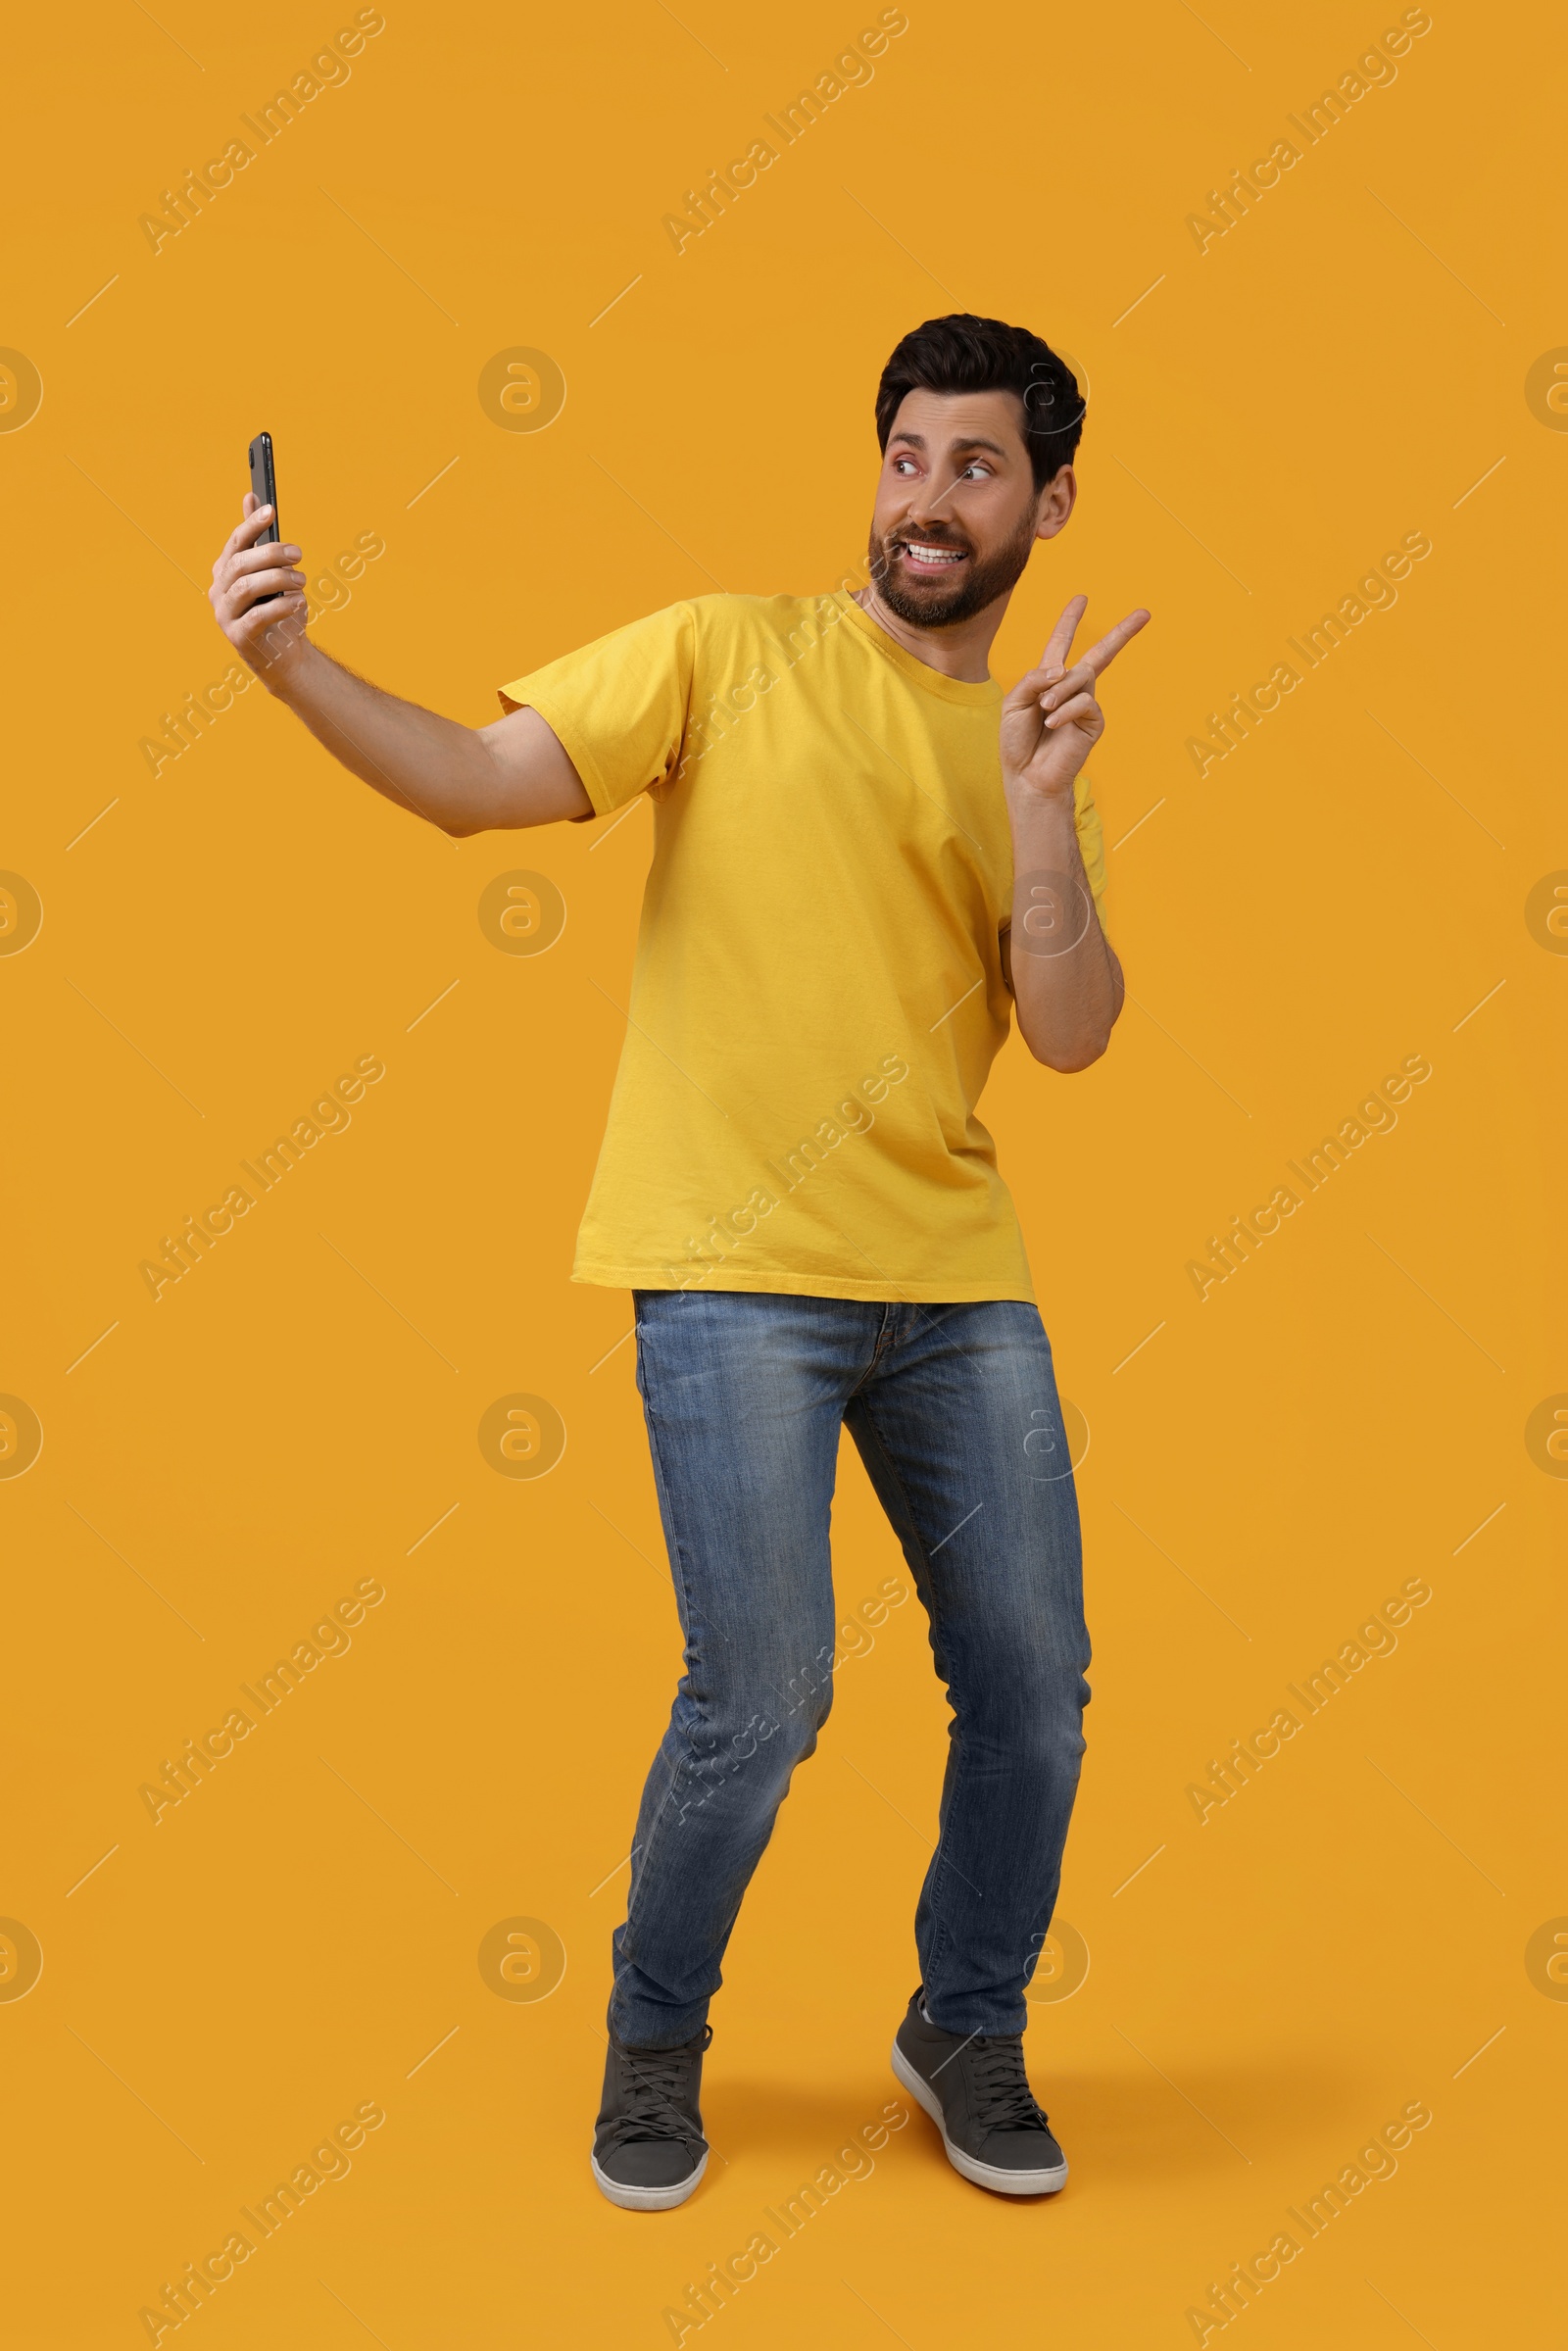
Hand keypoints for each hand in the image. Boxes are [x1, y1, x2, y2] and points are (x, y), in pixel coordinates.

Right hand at [209, 493, 309, 676]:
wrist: (284, 654)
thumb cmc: (279, 610)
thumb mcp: (272, 572)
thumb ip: (260, 539)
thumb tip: (251, 497)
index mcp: (225, 571)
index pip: (236, 542)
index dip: (251, 523)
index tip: (271, 510)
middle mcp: (219, 590)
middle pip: (240, 563)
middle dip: (271, 554)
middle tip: (298, 554)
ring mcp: (224, 615)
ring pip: (246, 587)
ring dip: (278, 579)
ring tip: (302, 582)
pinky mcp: (237, 637)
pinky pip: (257, 616)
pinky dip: (281, 607)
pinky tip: (299, 602)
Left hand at [1000, 595, 1149, 799]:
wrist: (1027, 775)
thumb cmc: (1018, 741)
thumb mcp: (1014, 703)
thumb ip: (1034, 679)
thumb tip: (1064, 667)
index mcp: (1049, 680)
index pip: (1061, 643)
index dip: (1069, 621)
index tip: (1082, 598)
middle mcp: (1071, 688)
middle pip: (1101, 654)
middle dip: (1122, 633)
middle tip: (1146, 613)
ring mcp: (1085, 705)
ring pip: (1083, 676)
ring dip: (1060, 690)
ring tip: (1044, 710)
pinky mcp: (1094, 723)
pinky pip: (1085, 701)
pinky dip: (1066, 710)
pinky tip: (1053, 723)